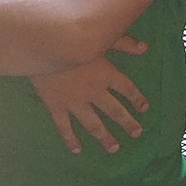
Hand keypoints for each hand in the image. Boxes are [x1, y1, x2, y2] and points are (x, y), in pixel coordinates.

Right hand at [31, 38, 148, 154]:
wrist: (40, 44)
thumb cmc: (70, 35)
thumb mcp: (99, 37)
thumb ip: (123, 44)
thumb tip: (145, 48)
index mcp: (105, 74)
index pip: (127, 89)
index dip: (137, 98)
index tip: (144, 108)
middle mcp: (93, 92)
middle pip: (114, 110)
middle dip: (127, 123)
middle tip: (136, 133)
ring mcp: (74, 102)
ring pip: (93, 124)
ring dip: (105, 137)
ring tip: (114, 148)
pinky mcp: (55, 105)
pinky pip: (64, 127)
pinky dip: (70, 139)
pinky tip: (77, 150)